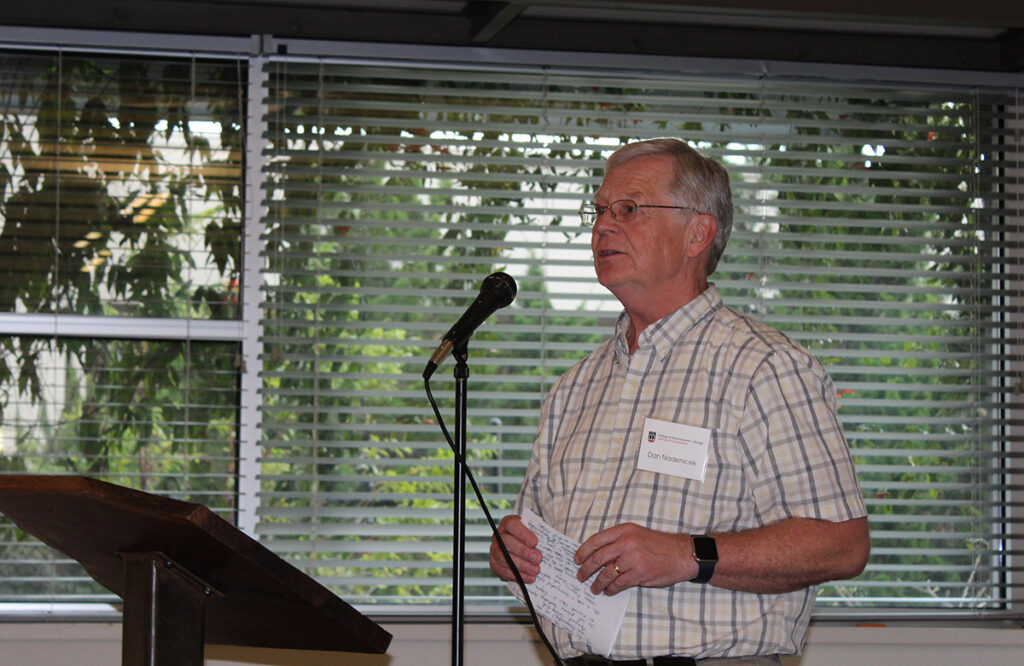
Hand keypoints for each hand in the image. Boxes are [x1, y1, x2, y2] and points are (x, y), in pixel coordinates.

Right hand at [489, 514, 541, 582]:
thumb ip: (539, 535)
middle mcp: (498, 536)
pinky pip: (502, 571)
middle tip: (538, 559)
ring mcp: (495, 550)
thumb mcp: (535, 531)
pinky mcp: (495, 564)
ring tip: (536, 570)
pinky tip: (529, 577)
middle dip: (523, 552)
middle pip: (506, 542)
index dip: (523, 534)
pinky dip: (517, 576)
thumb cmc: (531, 537)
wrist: (525, 546)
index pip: (511, 525)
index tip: (535, 542)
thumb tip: (546, 544)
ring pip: (503, 558)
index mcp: (508, 523)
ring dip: (521, 566)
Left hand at [574, 523, 694, 595]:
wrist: (683, 554)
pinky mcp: (639, 573)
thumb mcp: (638, 534)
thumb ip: (619, 541)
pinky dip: (611, 589)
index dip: (584, 550)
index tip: (577, 559)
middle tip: (580, 576)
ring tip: (594, 588)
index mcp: (624, 530)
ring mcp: (633, 558)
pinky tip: (609, 591)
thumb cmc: (661, 545)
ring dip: (597, 582)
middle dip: (586, 569)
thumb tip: (598, 555)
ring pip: (606, 573)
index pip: (597, 539)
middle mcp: (627, 542)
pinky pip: (618, 584)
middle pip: (598, 557)